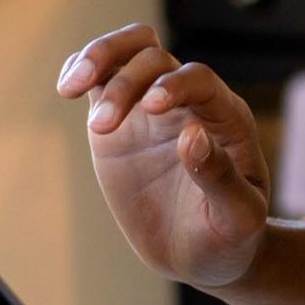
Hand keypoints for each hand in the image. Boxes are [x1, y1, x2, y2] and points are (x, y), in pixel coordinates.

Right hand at [57, 23, 270, 288]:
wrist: (201, 252)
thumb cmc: (229, 235)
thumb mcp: (237, 217)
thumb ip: (220, 178)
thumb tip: (192, 135)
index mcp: (226, 119)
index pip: (200, 80)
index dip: (175, 85)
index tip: (152, 108)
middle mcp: (189, 103)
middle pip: (155, 57)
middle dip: (126, 83)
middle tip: (101, 127)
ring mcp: (151, 107)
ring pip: (128, 52)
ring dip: (98, 58)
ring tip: (70, 89)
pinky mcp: (120, 120)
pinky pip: (102, 76)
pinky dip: (81, 67)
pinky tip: (67, 86)